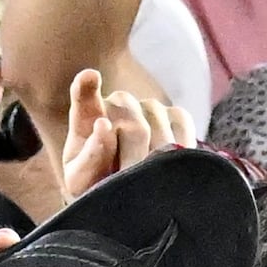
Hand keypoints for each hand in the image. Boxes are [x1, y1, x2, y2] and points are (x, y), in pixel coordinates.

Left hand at [56, 67, 190, 201]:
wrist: (128, 187)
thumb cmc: (96, 184)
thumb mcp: (83, 181)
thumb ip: (88, 158)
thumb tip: (105, 125)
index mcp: (86, 116)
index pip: (85, 97)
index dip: (86, 87)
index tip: (89, 77)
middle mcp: (118, 102)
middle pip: (136, 130)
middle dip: (136, 164)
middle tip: (132, 188)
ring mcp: (149, 106)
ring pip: (161, 134)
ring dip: (158, 163)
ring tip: (146, 181)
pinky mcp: (175, 114)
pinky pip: (182, 128)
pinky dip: (179, 151)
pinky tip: (168, 167)